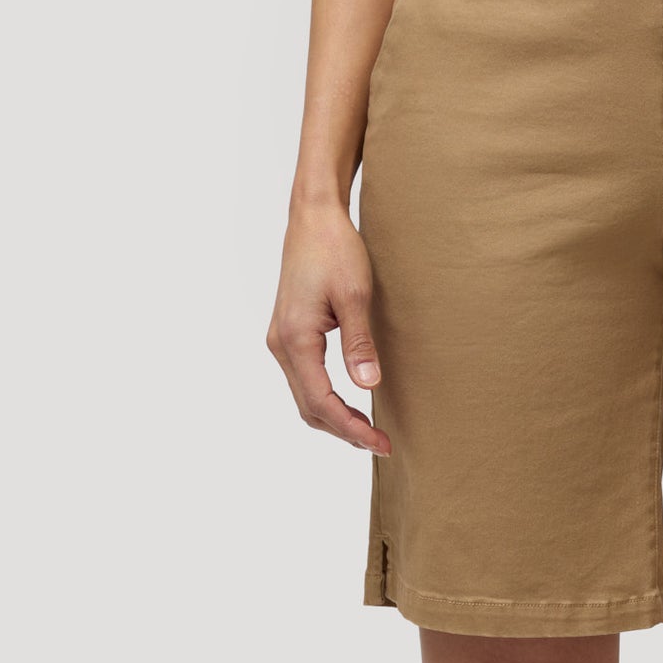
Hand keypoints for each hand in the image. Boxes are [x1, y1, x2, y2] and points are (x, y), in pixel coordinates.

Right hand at [267, 205, 390, 455]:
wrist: (314, 218)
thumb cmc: (335, 250)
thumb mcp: (355, 296)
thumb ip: (359, 344)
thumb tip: (367, 385)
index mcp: (295, 339)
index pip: (322, 402)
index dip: (352, 429)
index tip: (381, 442)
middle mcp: (281, 344)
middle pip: (309, 408)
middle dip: (344, 431)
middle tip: (381, 444)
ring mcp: (282, 340)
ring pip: (305, 398)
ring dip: (335, 419)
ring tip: (369, 432)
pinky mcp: (289, 334)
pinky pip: (305, 381)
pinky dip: (326, 401)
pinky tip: (351, 406)